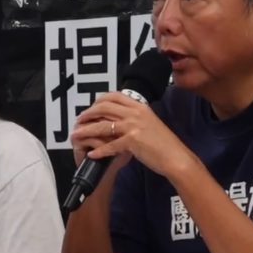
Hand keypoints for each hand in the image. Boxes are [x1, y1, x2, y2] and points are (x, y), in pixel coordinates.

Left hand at [71, 91, 194, 178]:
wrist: (176, 157)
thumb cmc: (164, 143)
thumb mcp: (150, 122)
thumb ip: (135, 117)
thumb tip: (119, 117)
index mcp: (140, 106)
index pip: (114, 96)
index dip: (98, 101)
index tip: (90, 107)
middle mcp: (135, 113)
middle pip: (104, 107)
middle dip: (88, 113)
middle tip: (79, 120)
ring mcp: (133, 126)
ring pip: (102, 126)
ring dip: (86, 131)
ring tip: (77, 136)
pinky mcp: (132, 141)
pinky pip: (110, 145)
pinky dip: (99, 150)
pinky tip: (91, 154)